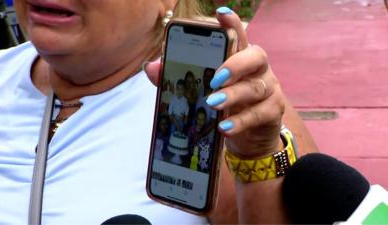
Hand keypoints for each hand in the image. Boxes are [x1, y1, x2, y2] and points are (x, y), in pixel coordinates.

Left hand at [145, 7, 284, 158]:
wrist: (250, 137)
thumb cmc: (226, 107)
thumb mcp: (204, 93)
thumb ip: (178, 79)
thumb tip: (151, 68)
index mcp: (240, 58)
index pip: (239, 36)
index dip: (232, 24)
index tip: (221, 14)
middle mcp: (258, 70)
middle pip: (255, 57)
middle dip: (234, 65)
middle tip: (214, 79)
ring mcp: (270, 90)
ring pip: (256, 87)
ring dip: (233, 95)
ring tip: (212, 104)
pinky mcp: (273, 112)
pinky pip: (259, 114)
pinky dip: (240, 121)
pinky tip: (224, 127)